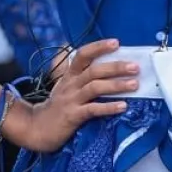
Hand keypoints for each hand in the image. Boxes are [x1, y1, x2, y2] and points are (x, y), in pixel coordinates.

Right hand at [8, 39, 132, 152]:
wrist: (36, 128)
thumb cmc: (57, 107)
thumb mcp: (66, 87)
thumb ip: (82, 77)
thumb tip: (107, 67)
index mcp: (69, 75)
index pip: (83, 54)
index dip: (98, 47)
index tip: (116, 43)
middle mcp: (70, 84)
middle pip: (94, 70)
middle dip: (116, 67)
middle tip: (135, 67)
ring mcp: (71, 100)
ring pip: (95, 87)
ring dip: (116, 85)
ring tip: (134, 84)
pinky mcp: (72, 116)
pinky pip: (92, 109)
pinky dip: (108, 107)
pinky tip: (123, 106)